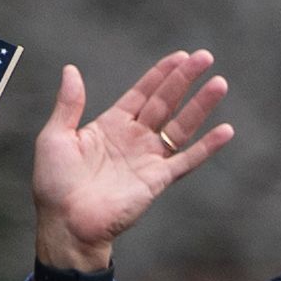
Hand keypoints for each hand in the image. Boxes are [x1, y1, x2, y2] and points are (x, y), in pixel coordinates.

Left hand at [31, 51, 233, 269]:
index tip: (180, 57)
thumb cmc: (55, 184)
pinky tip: (226, 131)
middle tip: (205, 57)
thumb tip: (71, 70)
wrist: (66, 223)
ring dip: (201, 105)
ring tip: (219, 83)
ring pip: (181, 126)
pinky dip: (208, 146)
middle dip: (185, 79)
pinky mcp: (158, 180)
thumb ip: (69, 104)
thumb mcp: (56, 136)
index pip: (142, 93)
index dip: (161, 74)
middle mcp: (134, 139)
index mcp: (111, 126)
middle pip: (166, 103)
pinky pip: (187, 160)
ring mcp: (148, 159)